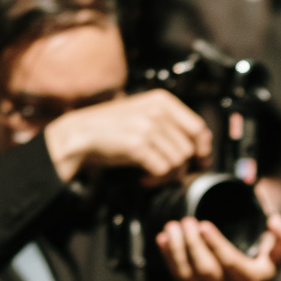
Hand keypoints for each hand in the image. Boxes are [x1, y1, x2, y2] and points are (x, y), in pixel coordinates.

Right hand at [45, 90, 210, 185]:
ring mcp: (147, 127)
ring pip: (179, 161)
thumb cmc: (111, 128)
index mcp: (162, 100)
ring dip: (168, 176)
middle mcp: (157, 111)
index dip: (202, 149)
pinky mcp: (138, 144)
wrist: (78, 133)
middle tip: (168, 173)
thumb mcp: (144, 116)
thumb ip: (171, 126)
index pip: (199, 128)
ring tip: (152, 175)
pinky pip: (163, 170)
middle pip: (190, 148)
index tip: (199, 160)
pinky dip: (156, 180)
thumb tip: (202, 148)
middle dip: (182, 167)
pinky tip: (144, 178)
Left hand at [155, 210, 280, 280]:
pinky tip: (162, 239)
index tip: (204, 225)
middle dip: (193, 244)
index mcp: (250, 280)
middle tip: (185, 221)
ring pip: (188, 275)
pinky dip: (167, 258)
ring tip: (171, 227)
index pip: (231, 263)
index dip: (216, 245)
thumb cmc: (260, 273)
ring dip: (176, 250)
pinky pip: (177, 278)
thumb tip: (274, 219)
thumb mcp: (278, 259)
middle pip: (206, 269)